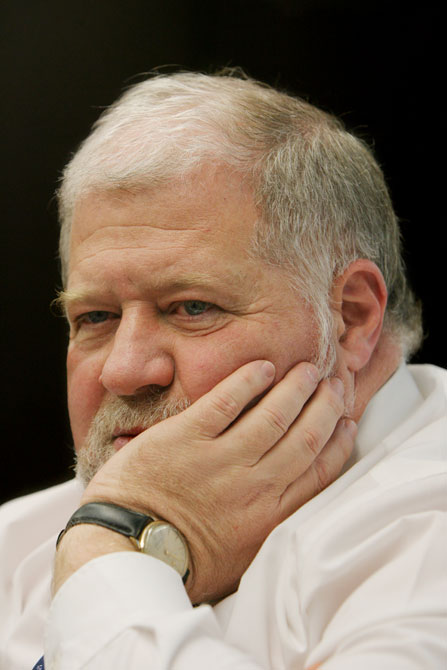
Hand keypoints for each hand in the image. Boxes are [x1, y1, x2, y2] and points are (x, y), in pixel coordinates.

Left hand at [68, 360, 354, 602]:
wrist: (127, 553)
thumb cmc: (181, 562)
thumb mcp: (239, 558)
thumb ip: (268, 527)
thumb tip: (287, 502)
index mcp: (269, 517)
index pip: (318, 471)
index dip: (337, 442)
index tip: (346, 422)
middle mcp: (254, 486)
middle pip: (304, 437)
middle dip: (325, 407)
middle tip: (334, 385)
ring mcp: (219, 459)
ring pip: (273, 415)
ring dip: (295, 388)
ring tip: (307, 369)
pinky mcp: (185, 437)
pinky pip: (226, 402)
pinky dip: (248, 381)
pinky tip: (262, 367)